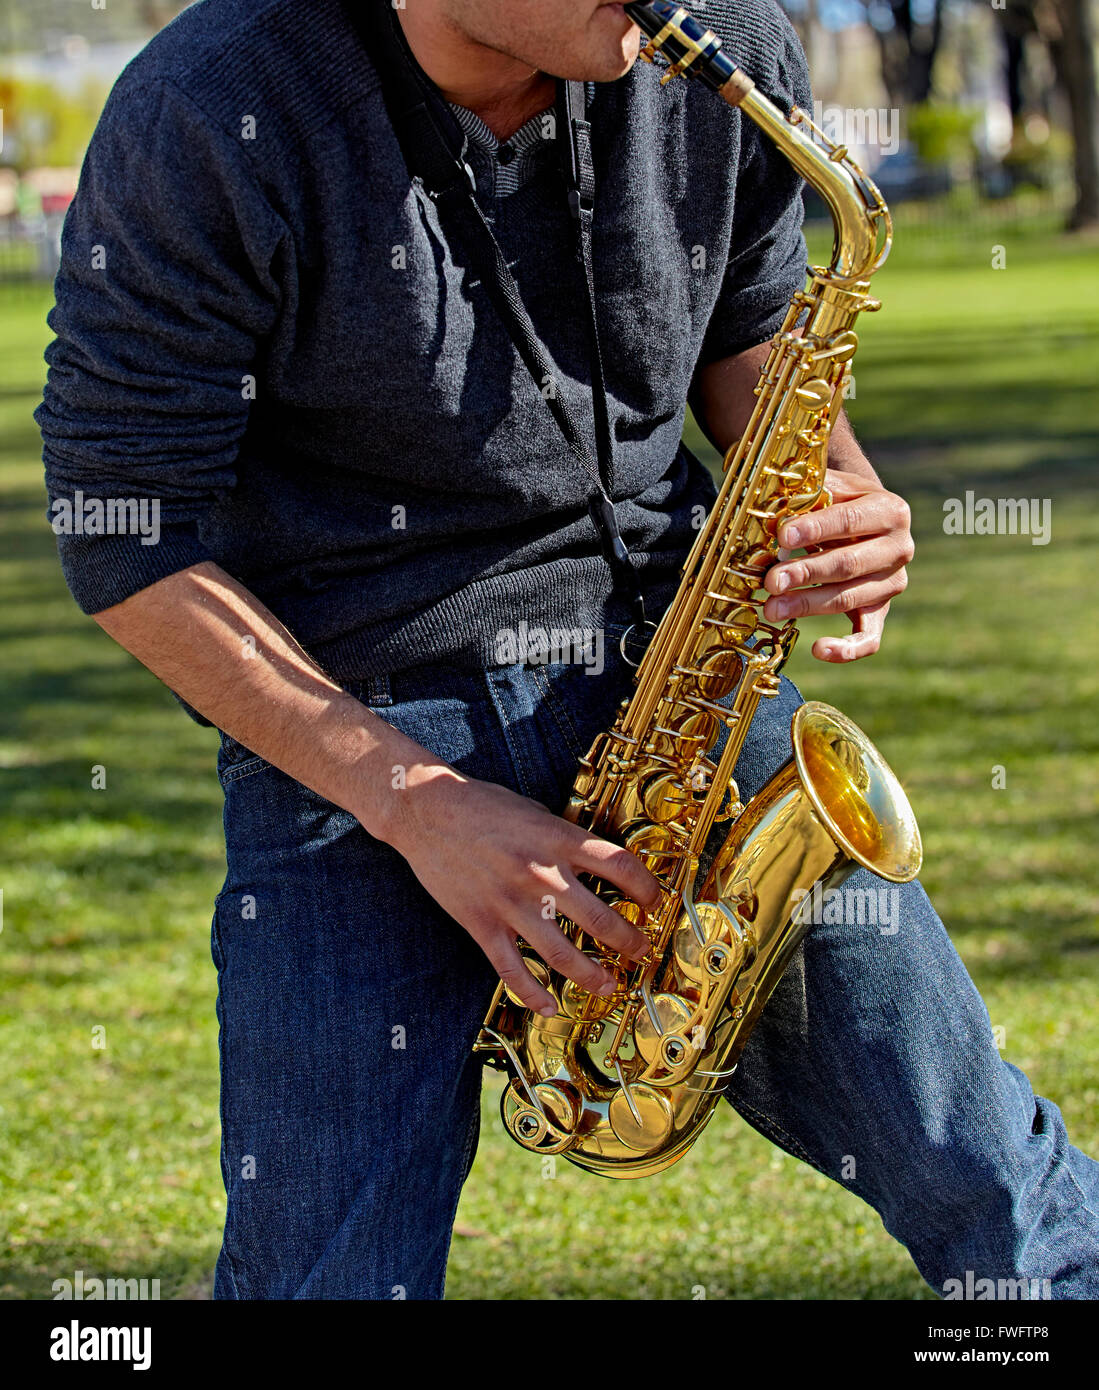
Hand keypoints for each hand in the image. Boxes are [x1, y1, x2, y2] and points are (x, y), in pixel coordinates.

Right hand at [381, 767, 658, 1015]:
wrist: (425, 810)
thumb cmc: (480, 805)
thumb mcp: (535, 811)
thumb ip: (564, 838)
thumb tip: (594, 861)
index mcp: (558, 840)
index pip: (621, 867)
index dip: (647, 889)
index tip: (654, 903)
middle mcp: (541, 874)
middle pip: (601, 919)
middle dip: (630, 942)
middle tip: (641, 952)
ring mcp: (511, 903)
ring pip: (563, 955)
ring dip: (592, 976)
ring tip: (609, 985)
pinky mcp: (482, 924)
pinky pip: (512, 970)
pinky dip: (533, 995)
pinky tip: (549, 1006)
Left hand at [762, 468, 914, 662]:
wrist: (862, 519)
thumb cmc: (838, 501)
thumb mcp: (830, 486)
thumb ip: (809, 493)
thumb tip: (776, 510)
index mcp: (890, 511)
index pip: (849, 520)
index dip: (815, 529)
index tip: (783, 536)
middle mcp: (899, 548)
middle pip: (848, 564)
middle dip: (806, 573)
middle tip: (771, 581)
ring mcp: (892, 583)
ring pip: (849, 599)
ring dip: (808, 605)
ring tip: (772, 608)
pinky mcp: (881, 611)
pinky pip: (869, 637)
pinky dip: (846, 649)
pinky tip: (819, 650)